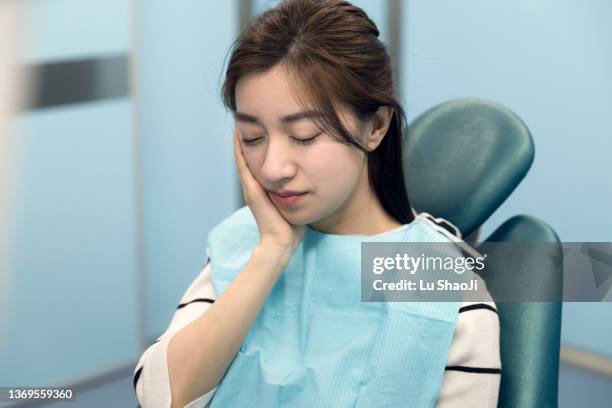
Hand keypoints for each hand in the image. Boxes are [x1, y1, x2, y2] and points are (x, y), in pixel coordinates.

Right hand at [233, 129, 305, 254]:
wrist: (282, 242)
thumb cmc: (291, 226)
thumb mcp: (293, 199)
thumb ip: (296, 189)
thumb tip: (306, 177)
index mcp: (264, 187)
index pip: (258, 160)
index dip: (258, 143)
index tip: (260, 126)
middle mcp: (255, 184)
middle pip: (249, 155)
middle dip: (249, 136)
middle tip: (245, 117)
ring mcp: (251, 187)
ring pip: (243, 157)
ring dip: (240, 140)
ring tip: (238, 120)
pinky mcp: (252, 190)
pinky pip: (244, 165)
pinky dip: (239, 150)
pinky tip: (238, 135)